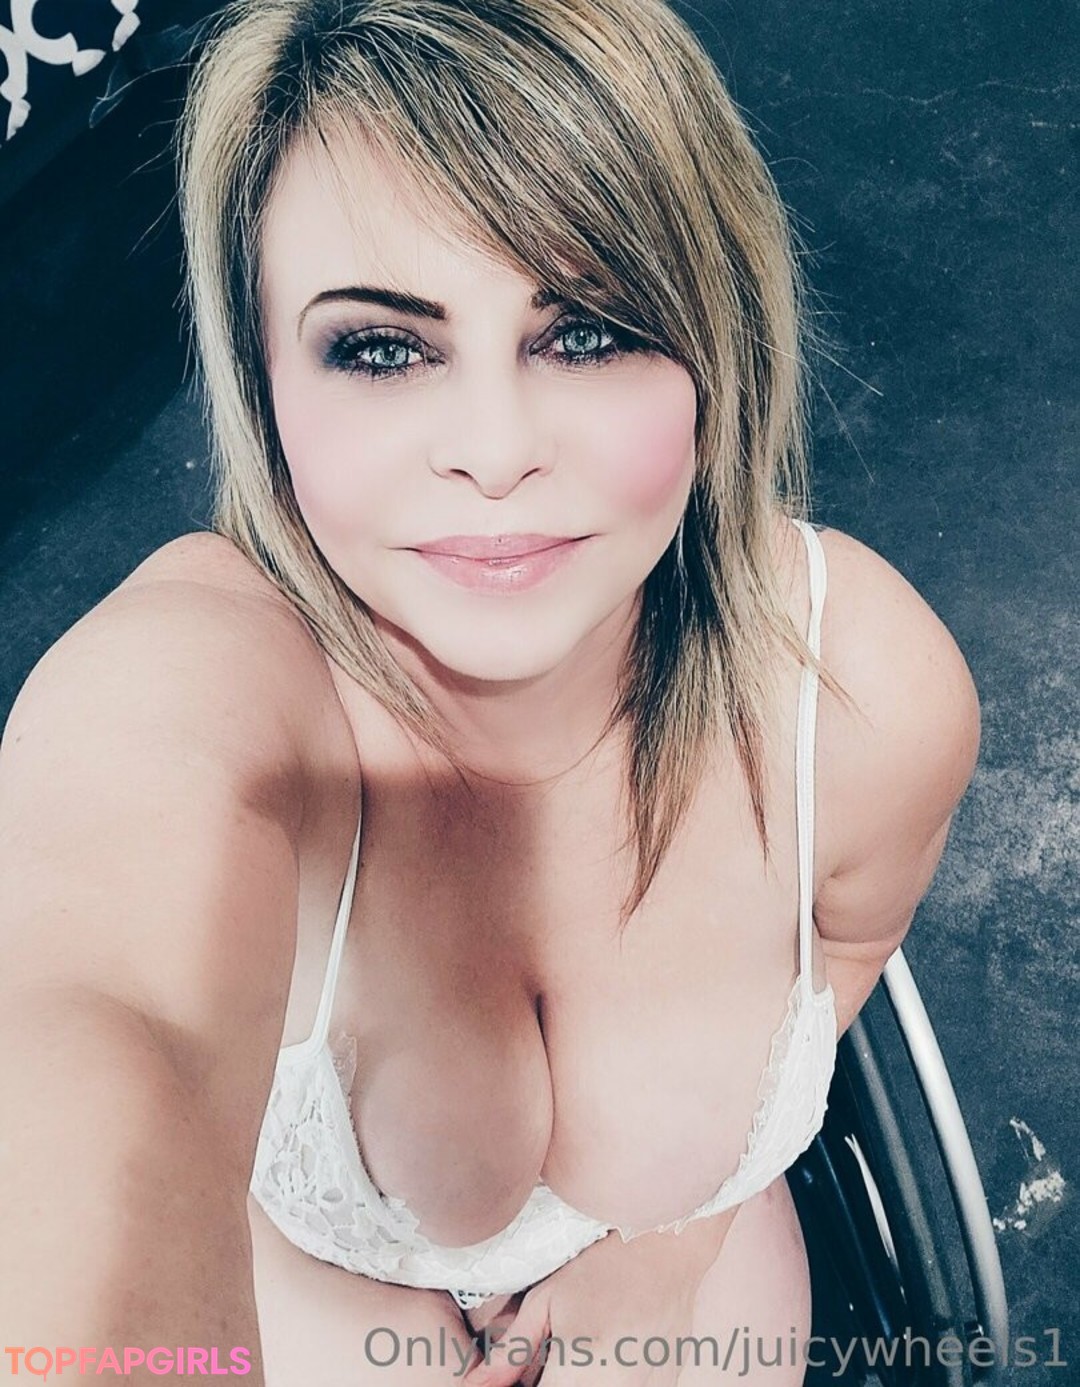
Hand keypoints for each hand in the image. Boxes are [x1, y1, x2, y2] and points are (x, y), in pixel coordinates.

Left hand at [461, 1218, 728, 1385]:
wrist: (669, 1246)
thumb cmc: (603, 1265)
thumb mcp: (548, 1299)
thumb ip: (513, 1349)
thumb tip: (477, 1383)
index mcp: (581, 1371)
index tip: (522, 1376)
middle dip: (553, 1383)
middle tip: (550, 1361)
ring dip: (581, 1381)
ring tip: (579, 1354)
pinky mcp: (666, 1385)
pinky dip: (609, 1378)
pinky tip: (607, 1354)